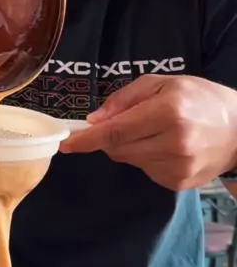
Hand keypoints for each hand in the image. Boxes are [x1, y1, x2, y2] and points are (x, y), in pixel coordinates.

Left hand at [60, 74, 236, 190]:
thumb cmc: (200, 99)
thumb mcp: (163, 83)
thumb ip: (125, 99)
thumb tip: (95, 120)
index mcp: (168, 112)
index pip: (116, 132)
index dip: (88, 139)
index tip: (67, 144)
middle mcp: (173, 143)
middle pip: (118, 148)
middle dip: (109, 138)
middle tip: (121, 123)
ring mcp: (177, 167)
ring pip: (129, 160)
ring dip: (130, 147)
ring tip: (154, 131)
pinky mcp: (178, 183)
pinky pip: (145, 170)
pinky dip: (145, 158)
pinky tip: (165, 146)